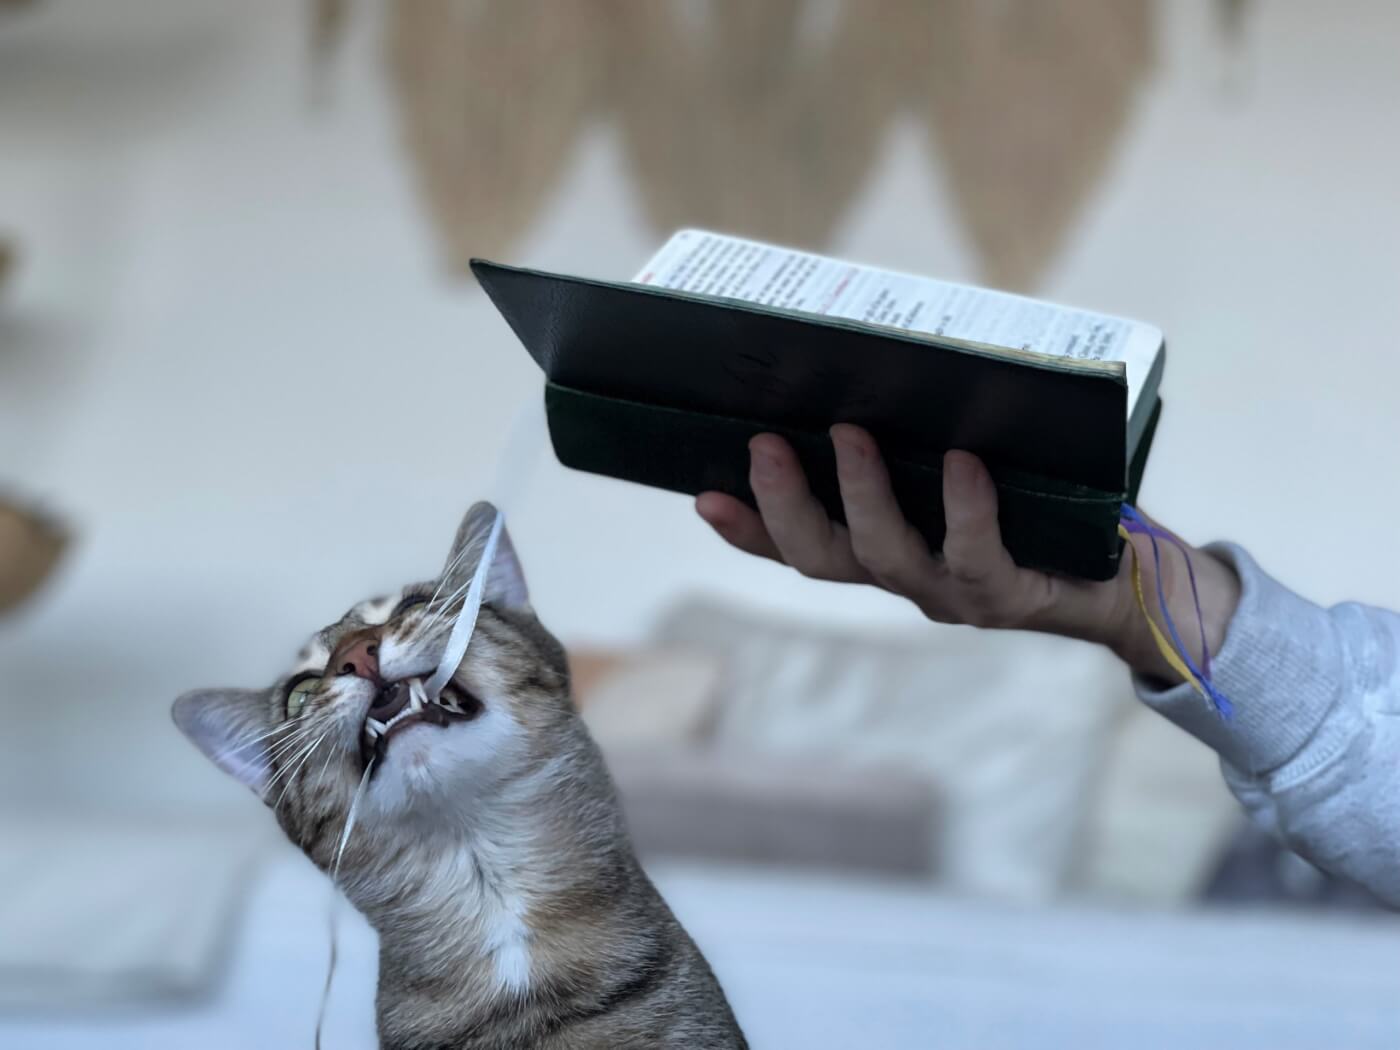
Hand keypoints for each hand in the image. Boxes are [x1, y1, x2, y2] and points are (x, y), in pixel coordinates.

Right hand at [694, 425, 1238, 681]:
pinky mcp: (1008, 594)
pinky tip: (963, 461)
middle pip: (822, 558)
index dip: (748, 529)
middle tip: (762, 444)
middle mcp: (905, 580)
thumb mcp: (964, 468)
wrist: (1124, 579)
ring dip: (860, 493)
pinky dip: (965, 505)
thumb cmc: (1038, 506)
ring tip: (851, 433)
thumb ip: (919, 440)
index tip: (703, 493)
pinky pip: (975, 551)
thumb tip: (873, 361)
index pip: (797, 549)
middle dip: (783, 505)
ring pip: (883, 556)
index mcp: (883, 554)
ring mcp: (951, 593)